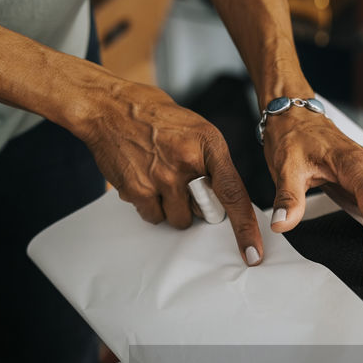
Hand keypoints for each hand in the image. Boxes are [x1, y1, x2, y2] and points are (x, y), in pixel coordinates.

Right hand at [74, 78, 263, 265]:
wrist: (108, 107)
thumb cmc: (154, 117)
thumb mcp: (196, 129)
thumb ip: (211, 162)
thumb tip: (223, 198)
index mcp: (209, 145)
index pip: (234, 193)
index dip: (245, 227)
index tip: (253, 254)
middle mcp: (188, 163)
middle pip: (205, 213)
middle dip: (198, 206)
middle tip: (183, 182)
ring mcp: (162, 179)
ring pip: (178, 220)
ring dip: (172, 208)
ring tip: (159, 178)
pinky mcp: (138, 190)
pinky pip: (153, 217)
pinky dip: (150, 206)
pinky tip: (144, 180)